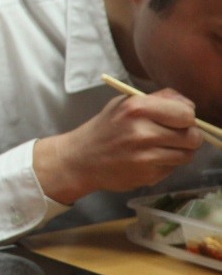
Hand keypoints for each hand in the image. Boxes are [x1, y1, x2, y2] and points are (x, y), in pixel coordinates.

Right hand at [33, 88, 204, 204]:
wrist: (81, 159)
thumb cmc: (105, 128)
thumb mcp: (124, 104)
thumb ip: (157, 100)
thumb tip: (189, 106)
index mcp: (137, 107)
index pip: (186, 113)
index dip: (187, 117)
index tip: (180, 120)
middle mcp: (142, 131)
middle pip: (193, 136)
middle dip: (189, 136)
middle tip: (176, 136)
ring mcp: (145, 155)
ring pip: (188, 154)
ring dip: (181, 151)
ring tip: (163, 148)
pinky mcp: (147, 175)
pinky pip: (173, 167)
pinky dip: (167, 164)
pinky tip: (151, 159)